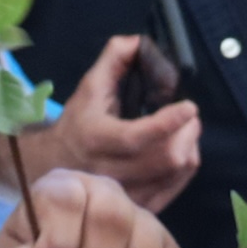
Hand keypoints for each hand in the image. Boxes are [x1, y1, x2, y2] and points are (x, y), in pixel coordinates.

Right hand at [37, 35, 201, 211]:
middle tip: (190, 117)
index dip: (167, 123)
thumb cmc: (78, 123)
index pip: (136, 137)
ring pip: (173, 175)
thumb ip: (113, 59)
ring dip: (190, 149)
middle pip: (165, 158)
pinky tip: (181, 153)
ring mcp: (124, 194)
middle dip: (187, 133)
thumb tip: (138, 41)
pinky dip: (185, 170)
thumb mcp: (89, 87)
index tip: (188, 106)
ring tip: (185, 132)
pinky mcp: (136, 206)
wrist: (55, 167)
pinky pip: (173, 190)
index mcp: (96, 139)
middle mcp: (109, 171)